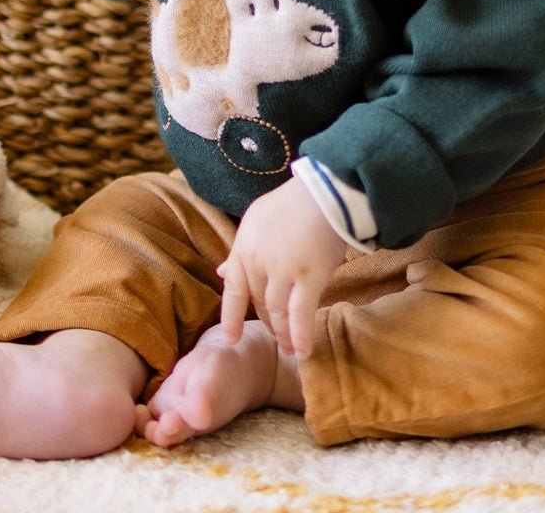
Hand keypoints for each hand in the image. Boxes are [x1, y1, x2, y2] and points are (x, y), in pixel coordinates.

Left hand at [217, 176, 348, 359]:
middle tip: (274, 338)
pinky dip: (300, 335)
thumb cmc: (292, 202)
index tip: (230, 337)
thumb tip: (222, 272)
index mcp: (244, 247)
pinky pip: (301, 314)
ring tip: (288, 350)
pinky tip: (302, 352)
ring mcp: (284, 271)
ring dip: (283, 334)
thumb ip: (240, 249)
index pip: (234, 290)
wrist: (323, 192)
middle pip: (259, 303)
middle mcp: (259, 262)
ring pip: (279, 312)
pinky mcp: (310, 276)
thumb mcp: (256, 220)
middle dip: (267, 324)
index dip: (231, 316)